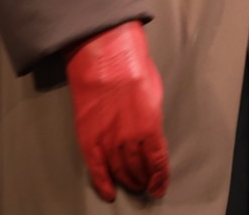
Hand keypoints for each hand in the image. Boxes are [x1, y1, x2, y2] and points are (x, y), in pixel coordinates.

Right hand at [63, 21, 169, 202]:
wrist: (102, 54)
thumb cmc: (131, 66)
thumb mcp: (154, 92)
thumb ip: (153, 117)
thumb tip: (152, 132)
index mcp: (150, 126)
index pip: (158, 162)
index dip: (160, 178)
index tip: (160, 186)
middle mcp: (130, 138)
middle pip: (139, 169)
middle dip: (145, 179)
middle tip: (146, 184)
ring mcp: (107, 140)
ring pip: (120, 171)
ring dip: (128, 181)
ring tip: (132, 185)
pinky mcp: (88, 138)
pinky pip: (96, 169)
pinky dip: (103, 183)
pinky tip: (109, 193)